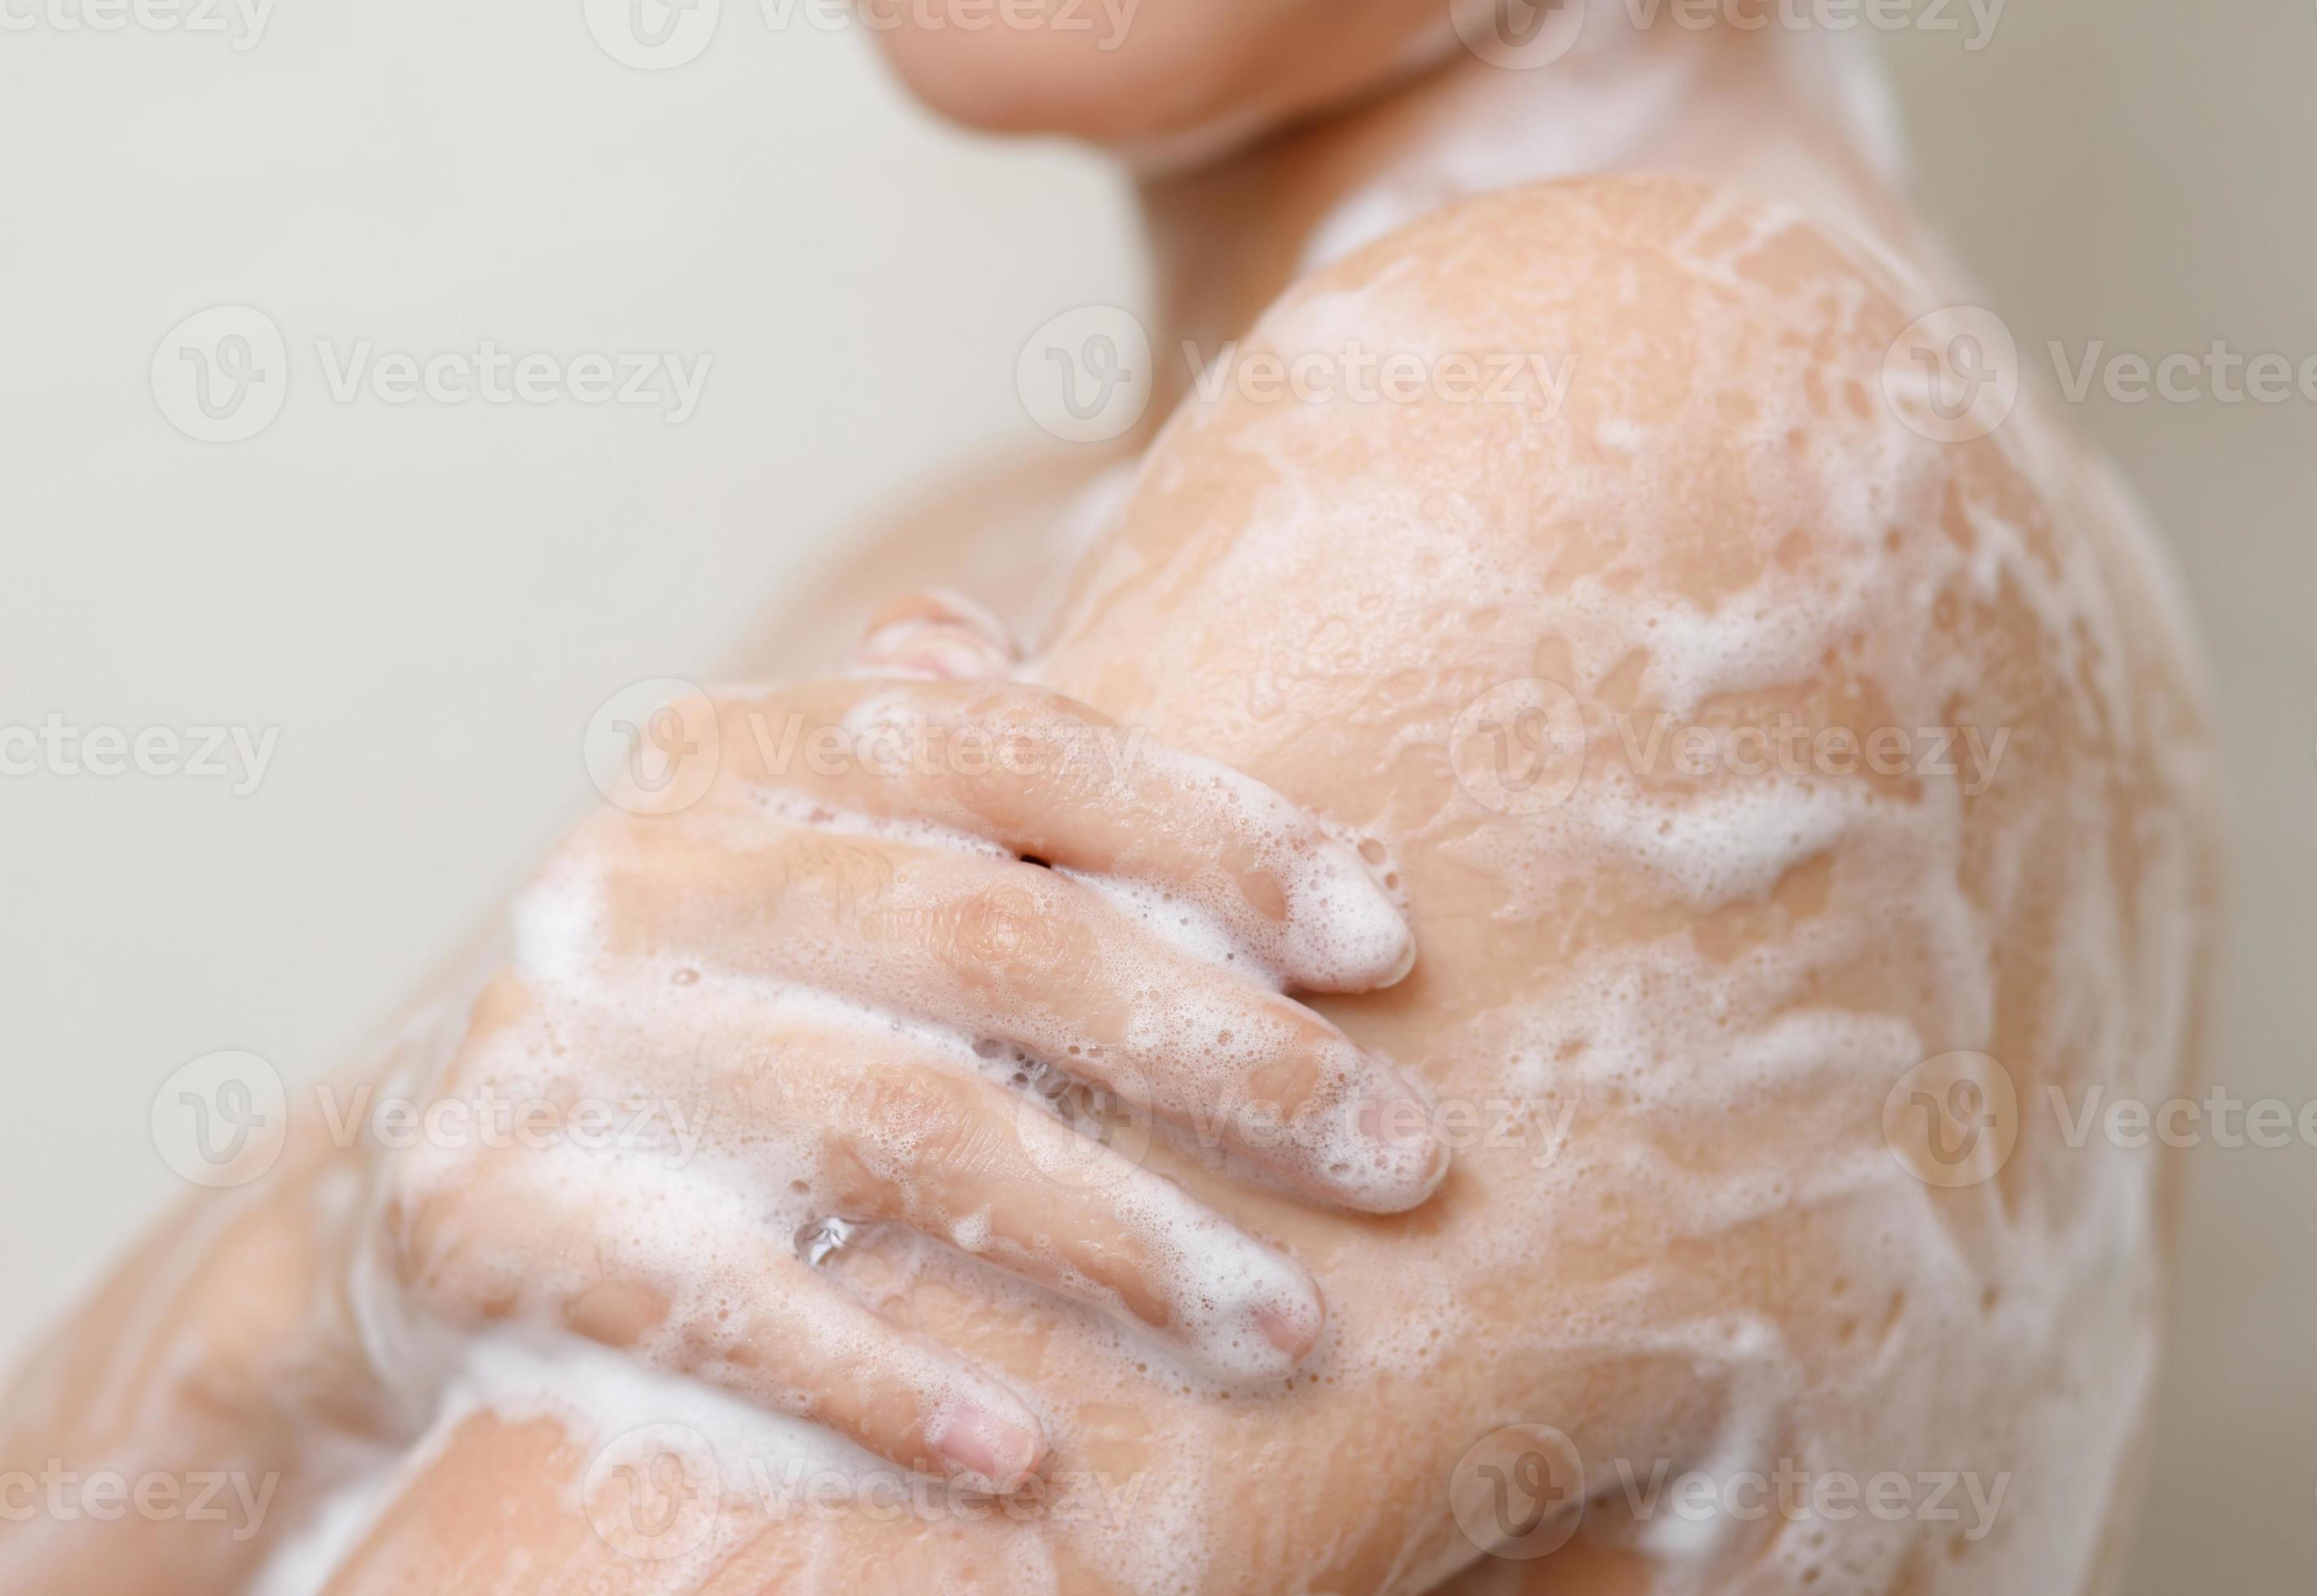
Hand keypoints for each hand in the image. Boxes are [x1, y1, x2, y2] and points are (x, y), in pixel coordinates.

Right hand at [368, 667, 1439, 1492]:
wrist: (428, 1189)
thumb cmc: (699, 1006)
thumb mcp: (785, 852)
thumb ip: (907, 752)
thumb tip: (998, 631)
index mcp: (740, 754)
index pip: (1007, 745)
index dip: (1209, 830)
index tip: (1380, 942)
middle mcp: (651, 871)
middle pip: (989, 938)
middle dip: (1220, 1050)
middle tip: (1401, 1153)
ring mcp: (569, 1043)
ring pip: (897, 1124)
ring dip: (1116, 1238)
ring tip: (1285, 1329)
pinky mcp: (497, 1218)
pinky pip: (728, 1306)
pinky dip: (888, 1384)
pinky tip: (1032, 1458)